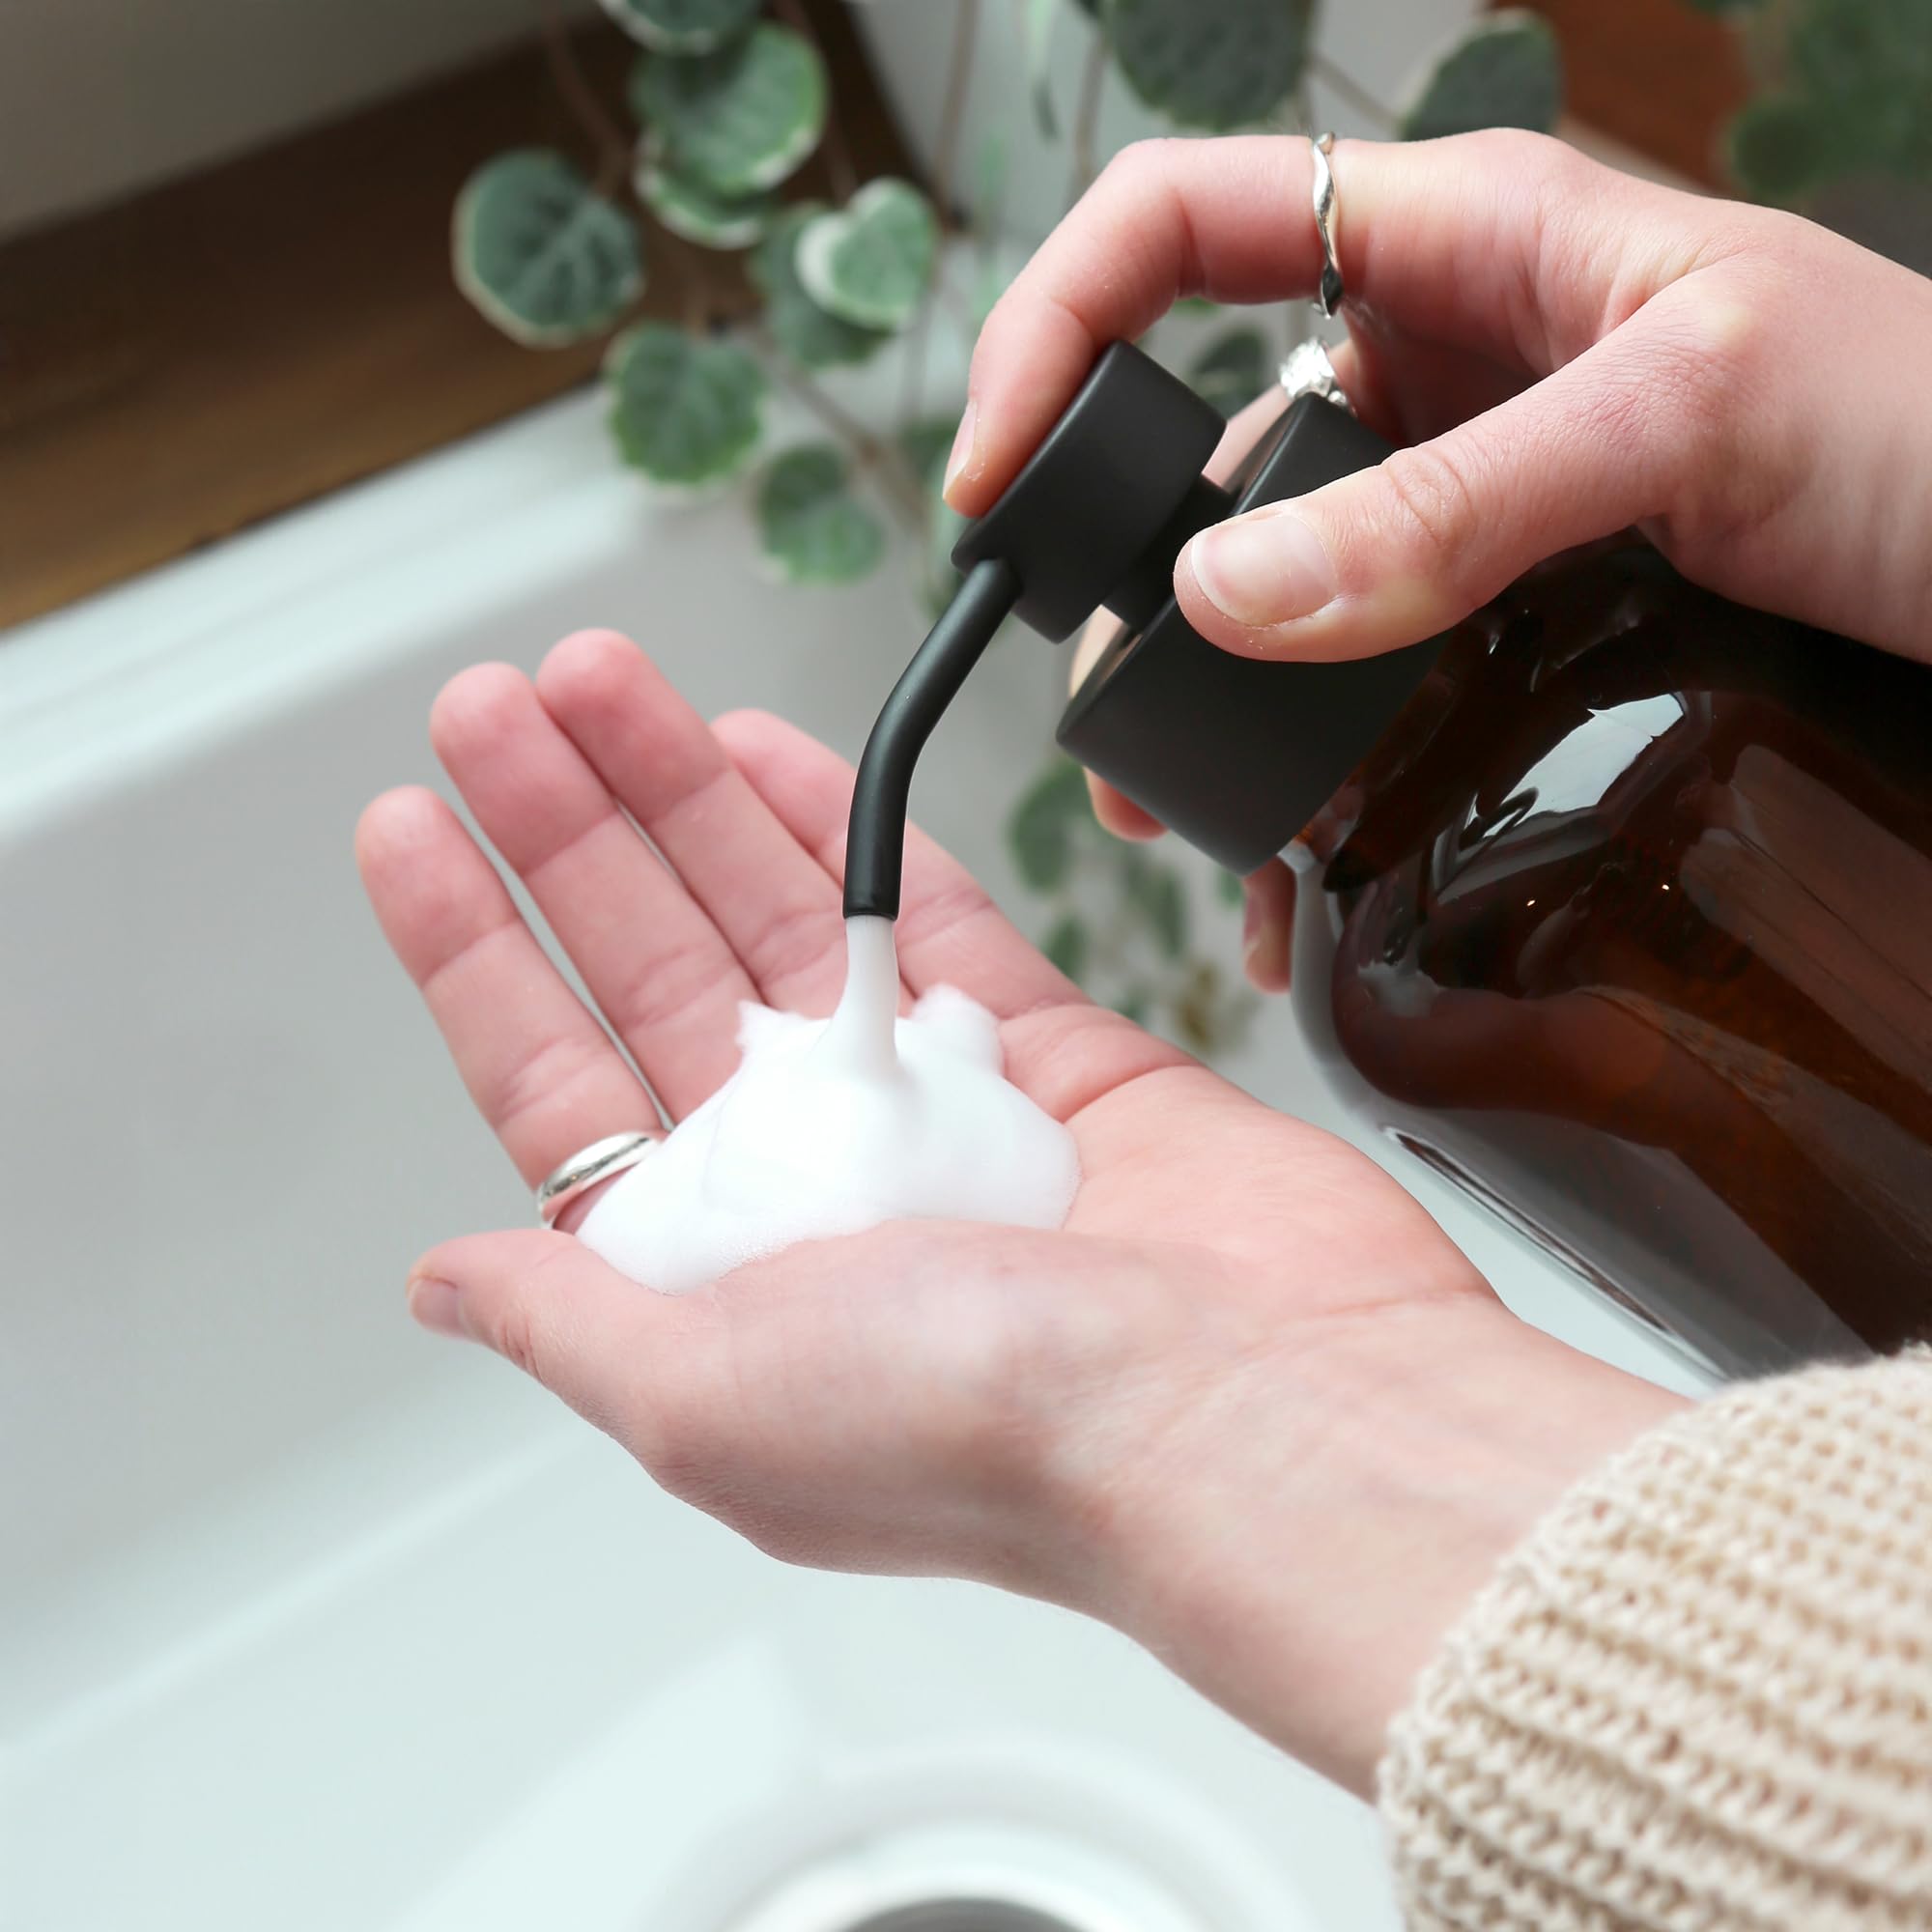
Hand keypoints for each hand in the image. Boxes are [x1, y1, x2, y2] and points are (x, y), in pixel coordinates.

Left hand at [358, 631, 1681, 1792]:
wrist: (1255, 1410)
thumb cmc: (987, 1437)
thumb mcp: (706, 1402)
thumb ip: (567, 1319)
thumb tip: (445, 1282)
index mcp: (713, 1275)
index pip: (557, 1083)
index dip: (475, 951)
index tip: (414, 828)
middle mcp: (812, 1188)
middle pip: (654, 969)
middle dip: (567, 834)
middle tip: (498, 707)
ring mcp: (931, 1110)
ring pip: (780, 917)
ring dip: (683, 798)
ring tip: (600, 684)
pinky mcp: (1051, 1054)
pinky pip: (932, 911)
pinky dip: (850, 828)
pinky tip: (768, 748)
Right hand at [958, 130, 1931, 986]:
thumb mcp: (1698, 423)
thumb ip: (1456, 504)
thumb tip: (1221, 598)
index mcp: (1468, 236)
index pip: (1180, 225)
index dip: (1054, 324)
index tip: (997, 472)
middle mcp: (1446, 356)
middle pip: (1205, 430)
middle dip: (1126, 568)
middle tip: (1109, 711)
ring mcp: (1470, 488)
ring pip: (1277, 577)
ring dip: (1218, 694)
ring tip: (1199, 818)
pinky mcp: (1504, 601)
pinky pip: (1363, 667)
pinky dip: (1316, 757)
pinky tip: (1302, 851)